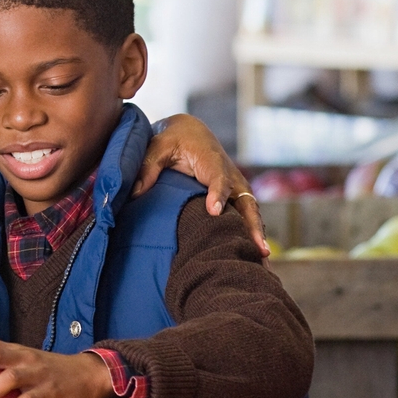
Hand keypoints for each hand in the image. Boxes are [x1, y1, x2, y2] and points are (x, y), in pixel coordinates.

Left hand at [133, 112, 267, 255]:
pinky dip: (252, 236)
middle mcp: (230, 176)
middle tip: (257, 249)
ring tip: (263, 264)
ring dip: (257, 236)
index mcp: (212, 161)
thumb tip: (134, 192)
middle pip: (245, 202)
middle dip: (251, 225)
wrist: (192, 132)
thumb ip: (149, 166)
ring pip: (250, 213)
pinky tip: (256, 261)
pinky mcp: (235, 198)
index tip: (213, 212)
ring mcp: (236, 188)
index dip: (218, 194)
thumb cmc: (175, 139)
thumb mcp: (159, 146)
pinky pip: (246, 217)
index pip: (219, 178)